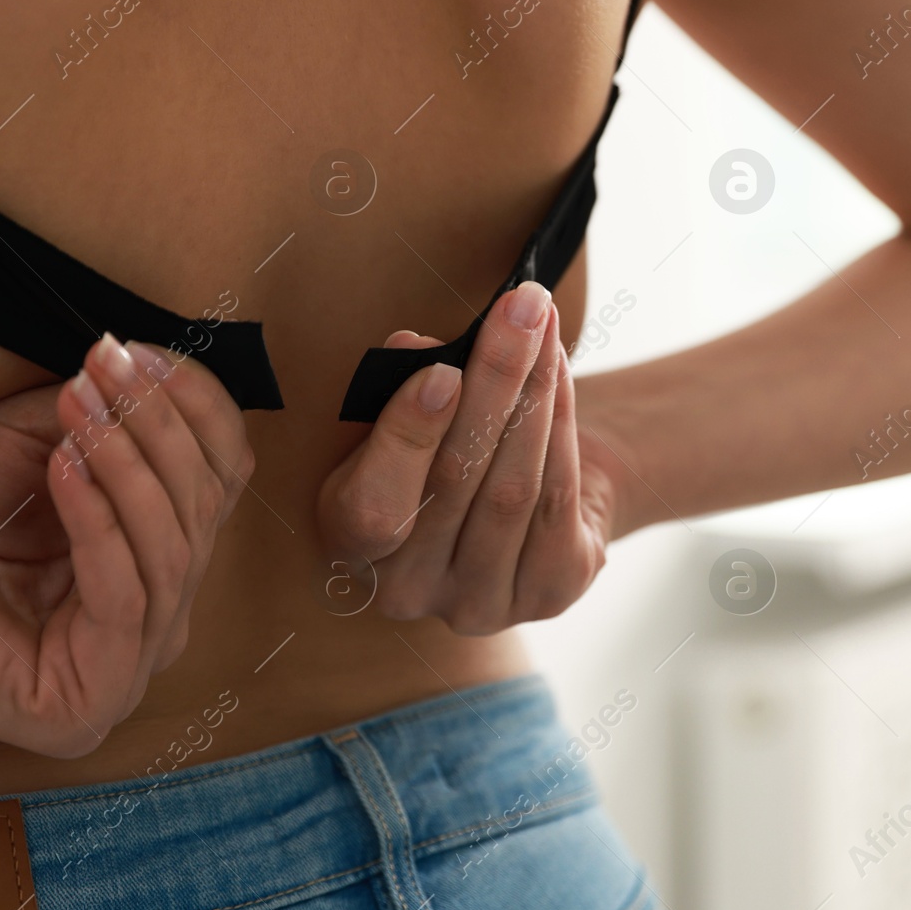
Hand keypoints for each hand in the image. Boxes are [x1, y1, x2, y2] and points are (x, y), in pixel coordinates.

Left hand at [0, 335, 252, 756]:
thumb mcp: (44, 439)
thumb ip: (116, 416)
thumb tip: (160, 369)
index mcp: (152, 564)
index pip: (220, 481)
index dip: (197, 408)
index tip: (145, 351)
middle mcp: (153, 621)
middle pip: (205, 512)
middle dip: (159, 427)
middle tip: (110, 368)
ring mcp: (127, 672)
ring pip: (173, 551)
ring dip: (131, 463)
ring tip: (81, 408)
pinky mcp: (88, 703)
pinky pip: (123, 598)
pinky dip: (100, 522)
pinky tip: (66, 467)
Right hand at [316, 281, 618, 634]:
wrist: (511, 496)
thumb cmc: (435, 448)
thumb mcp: (393, 422)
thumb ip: (394, 395)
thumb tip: (421, 349)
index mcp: (348, 550)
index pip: (373, 507)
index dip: (406, 440)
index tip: (443, 371)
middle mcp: (406, 591)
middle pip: (457, 481)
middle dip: (494, 380)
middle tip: (518, 306)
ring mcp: (480, 602)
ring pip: (514, 488)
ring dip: (534, 391)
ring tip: (540, 319)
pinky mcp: (548, 591)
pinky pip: (559, 497)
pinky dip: (562, 421)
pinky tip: (559, 366)